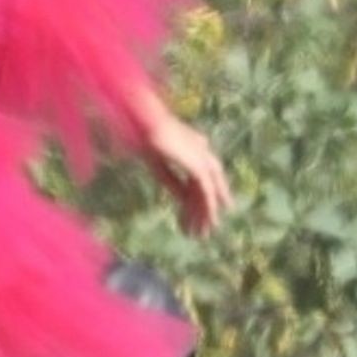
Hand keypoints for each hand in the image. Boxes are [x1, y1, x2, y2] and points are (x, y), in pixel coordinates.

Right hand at [141, 109, 231, 235]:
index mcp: (195, 146)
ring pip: (209, 190)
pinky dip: (207, 207)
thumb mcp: (160, 167)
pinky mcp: (199, 166)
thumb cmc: (147, 138)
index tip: (193, 212)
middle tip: (208, 227)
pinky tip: (208, 221)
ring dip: (206, 212)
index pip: (199, 176)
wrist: (147, 124)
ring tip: (205, 232)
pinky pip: (206, 191)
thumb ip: (173, 183)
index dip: (196, 196)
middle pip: (208, 185)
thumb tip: (183, 200)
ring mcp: (203, 158)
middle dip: (206, 207)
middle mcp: (203, 151)